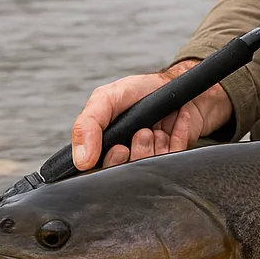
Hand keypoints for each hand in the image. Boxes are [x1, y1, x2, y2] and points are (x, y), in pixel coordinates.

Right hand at [71, 60, 232, 169]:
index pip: (100, 174)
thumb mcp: (106, 98)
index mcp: (105, 150)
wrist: (174, 82)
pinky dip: (178, 135)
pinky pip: (177, 155)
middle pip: (129, 176)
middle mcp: (128, 157)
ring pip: (152, 167)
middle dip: (137, 153)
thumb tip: (81, 162)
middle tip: (142, 133)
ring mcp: (152, 157)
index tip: (120, 148)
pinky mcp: (175, 154)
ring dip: (156, 144)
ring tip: (155, 128)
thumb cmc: (136, 91)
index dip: (111, 165)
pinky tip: (178, 120)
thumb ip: (87, 125)